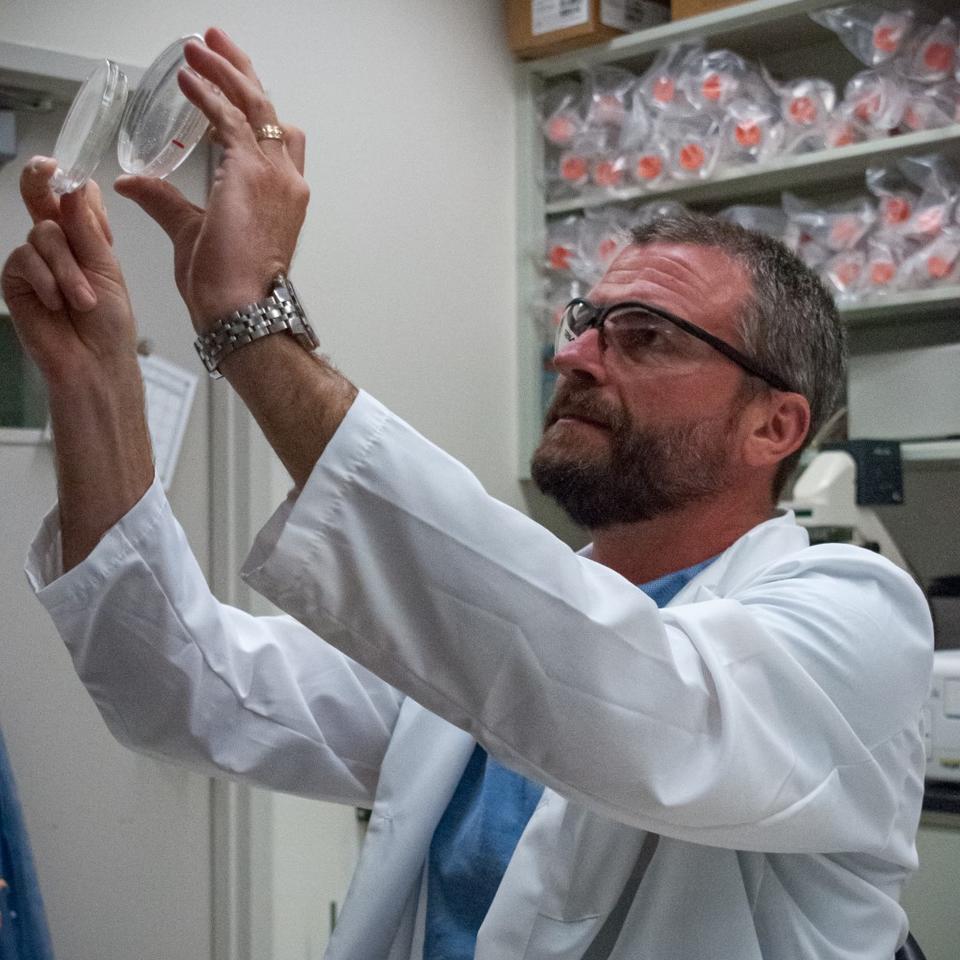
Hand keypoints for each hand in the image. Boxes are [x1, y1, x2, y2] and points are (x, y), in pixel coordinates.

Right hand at [1, 157, 138, 385]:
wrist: (96, 361)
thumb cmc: (109, 322)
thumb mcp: (108, 271)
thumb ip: (88, 232)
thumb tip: (74, 188)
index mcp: (85, 238)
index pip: (75, 198)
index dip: (76, 188)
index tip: (76, 180)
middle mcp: (57, 243)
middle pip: (41, 198)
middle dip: (42, 180)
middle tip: (47, 168)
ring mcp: (34, 259)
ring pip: (43, 234)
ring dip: (67, 269)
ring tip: (83, 301)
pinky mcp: (14, 279)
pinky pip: (24, 259)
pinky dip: (46, 280)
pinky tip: (58, 304)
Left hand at [115, 27, 308, 331]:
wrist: (242, 307)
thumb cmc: (229, 285)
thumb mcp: (192, 232)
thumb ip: (167, 201)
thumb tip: (134, 182)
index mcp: (280, 195)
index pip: (273, 137)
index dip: (251, 105)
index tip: (228, 83)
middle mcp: (285, 180)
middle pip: (269, 111)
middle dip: (242, 72)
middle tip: (216, 44)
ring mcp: (274, 175)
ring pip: (254, 105)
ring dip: (226, 72)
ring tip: (199, 48)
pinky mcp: (250, 172)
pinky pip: (228, 119)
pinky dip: (208, 94)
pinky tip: (187, 78)